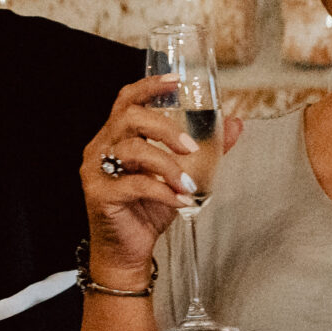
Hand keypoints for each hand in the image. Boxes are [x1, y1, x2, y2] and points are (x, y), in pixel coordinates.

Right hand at [79, 74, 201, 282]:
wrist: (128, 249)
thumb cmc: (149, 207)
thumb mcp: (182, 173)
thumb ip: (208, 149)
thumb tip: (235, 123)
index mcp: (117, 136)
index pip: (126, 100)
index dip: (150, 86)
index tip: (176, 81)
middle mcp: (101, 148)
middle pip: (129, 118)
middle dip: (165, 127)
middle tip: (192, 147)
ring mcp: (96, 170)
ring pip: (131, 149)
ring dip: (167, 164)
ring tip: (188, 183)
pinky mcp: (99, 194)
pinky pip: (134, 185)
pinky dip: (163, 191)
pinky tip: (181, 200)